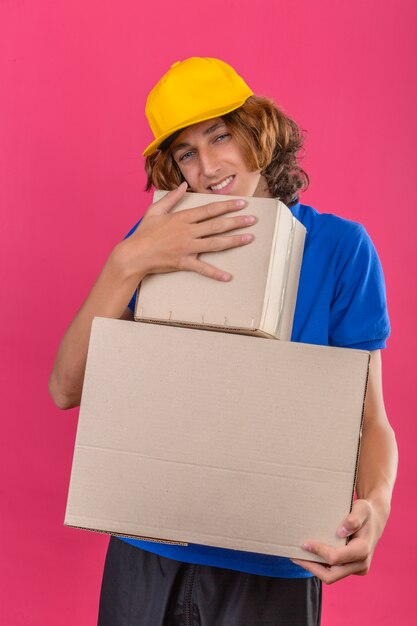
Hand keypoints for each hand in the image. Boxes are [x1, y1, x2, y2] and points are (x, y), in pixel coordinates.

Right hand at [122, 182, 255, 281]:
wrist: (134, 254)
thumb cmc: (144, 232)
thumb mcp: (155, 210)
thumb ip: (171, 198)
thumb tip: (182, 185)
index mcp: (183, 218)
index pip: (210, 210)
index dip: (227, 206)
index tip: (242, 203)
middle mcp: (188, 231)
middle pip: (217, 225)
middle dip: (237, 221)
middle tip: (253, 219)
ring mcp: (187, 247)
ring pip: (215, 243)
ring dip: (234, 241)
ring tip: (249, 238)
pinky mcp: (184, 262)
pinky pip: (202, 269)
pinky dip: (215, 273)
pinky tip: (228, 277)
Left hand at [290, 499, 384, 583]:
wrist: (375, 520)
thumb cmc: (366, 512)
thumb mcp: (362, 509)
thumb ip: (353, 519)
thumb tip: (341, 532)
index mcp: (363, 550)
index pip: (336, 558)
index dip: (318, 552)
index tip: (305, 544)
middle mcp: (361, 564)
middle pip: (331, 575)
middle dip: (311, 567)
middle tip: (295, 556)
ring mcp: (357, 569)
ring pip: (331, 576)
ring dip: (314, 568)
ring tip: (298, 557)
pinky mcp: (352, 569)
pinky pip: (333, 572)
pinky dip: (320, 566)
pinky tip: (308, 556)